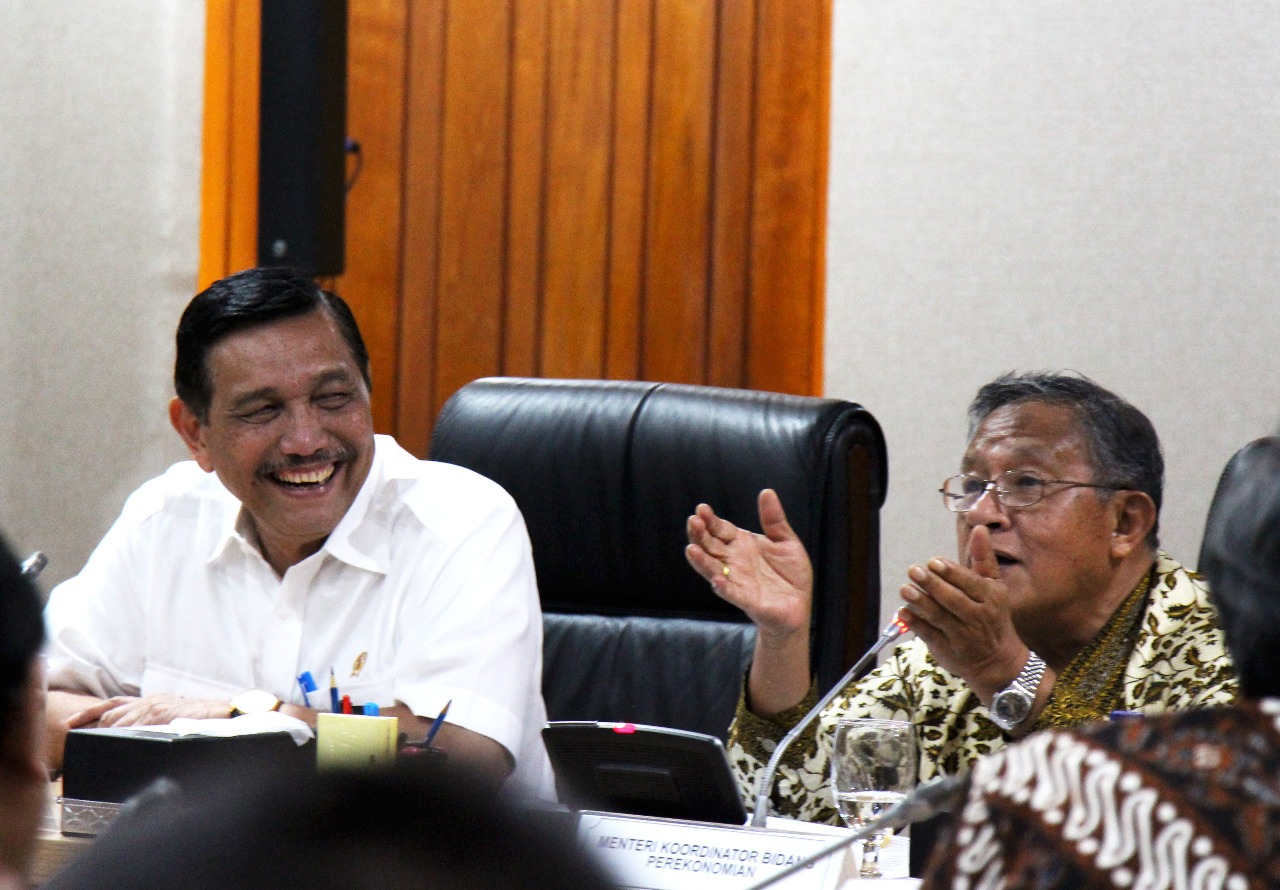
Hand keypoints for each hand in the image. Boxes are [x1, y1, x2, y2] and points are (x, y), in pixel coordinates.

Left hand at [68, 694, 231, 728]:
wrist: (225, 714)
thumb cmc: (203, 721)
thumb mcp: (175, 716)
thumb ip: (157, 722)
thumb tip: (141, 737)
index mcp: (153, 701)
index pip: (115, 704)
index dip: (91, 713)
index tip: (72, 722)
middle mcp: (150, 702)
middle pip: (111, 713)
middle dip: (91, 724)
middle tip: (74, 736)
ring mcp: (154, 708)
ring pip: (118, 719)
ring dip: (102, 731)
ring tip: (88, 743)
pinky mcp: (160, 715)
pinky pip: (133, 724)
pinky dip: (119, 732)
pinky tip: (109, 740)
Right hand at [685, 488, 813, 645]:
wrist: (800, 604)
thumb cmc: (790, 574)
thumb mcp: (786, 541)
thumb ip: (774, 519)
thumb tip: (767, 491)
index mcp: (741, 545)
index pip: (720, 529)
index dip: (710, 520)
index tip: (701, 508)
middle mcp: (734, 562)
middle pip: (710, 546)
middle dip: (700, 535)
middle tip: (693, 521)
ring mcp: (737, 581)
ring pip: (713, 570)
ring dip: (701, 561)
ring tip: (691, 549)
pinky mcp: (746, 600)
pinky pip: (732, 593)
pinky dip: (723, 587)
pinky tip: (716, 580)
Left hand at [898, 525, 1027, 699]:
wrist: (998, 660)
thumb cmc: (992, 615)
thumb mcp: (993, 586)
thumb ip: (983, 558)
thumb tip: (979, 528)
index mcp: (991, 598)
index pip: (970, 583)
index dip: (951, 572)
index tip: (933, 562)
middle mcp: (978, 617)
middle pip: (953, 599)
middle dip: (932, 585)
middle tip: (914, 570)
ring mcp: (963, 636)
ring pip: (940, 617)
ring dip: (921, 602)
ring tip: (905, 589)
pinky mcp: (948, 650)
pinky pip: (930, 635)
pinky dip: (916, 623)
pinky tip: (903, 611)